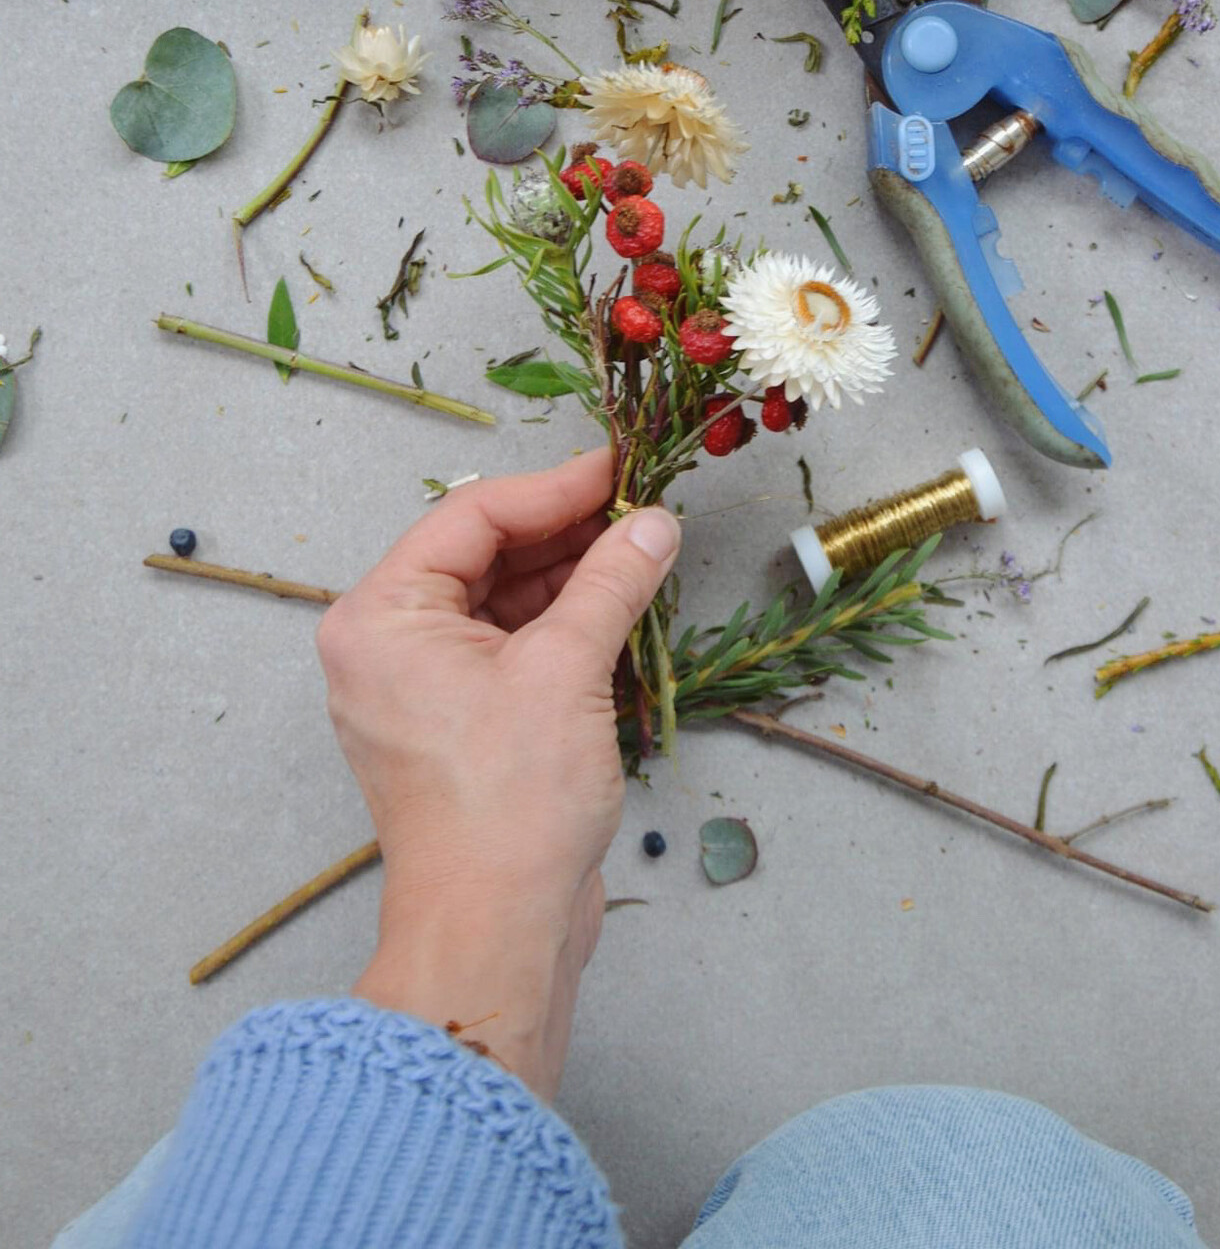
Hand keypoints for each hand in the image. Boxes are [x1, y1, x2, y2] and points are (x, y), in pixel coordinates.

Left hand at [316, 448, 680, 1098]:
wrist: (496, 933)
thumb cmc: (510, 806)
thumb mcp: (567, 671)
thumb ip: (610, 583)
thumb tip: (652, 524)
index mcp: (380, 617)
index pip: (470, 518)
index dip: (553, 489)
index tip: (620, 471)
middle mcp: (385, 645)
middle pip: (482, 555)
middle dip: (563, 533)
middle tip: (640, 510)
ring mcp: (419, 688)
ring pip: (499, 602)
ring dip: (568, 578)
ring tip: (642, 553)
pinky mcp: (457, 726)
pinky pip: (506, 649)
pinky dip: (559, 627)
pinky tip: (619, 607)